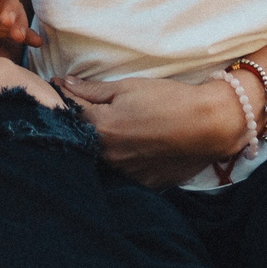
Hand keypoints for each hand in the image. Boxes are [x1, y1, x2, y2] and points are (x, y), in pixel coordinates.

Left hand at [55, 74, 246, 188]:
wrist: (209, 125)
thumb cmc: (169, 100)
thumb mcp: (128, 87)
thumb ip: (93, 90)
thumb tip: (64, 84)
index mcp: (101, 127)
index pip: (69, 110)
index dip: (63, 97)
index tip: (57, 87)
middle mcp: (108, 155)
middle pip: (83, 138)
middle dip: (81, 123)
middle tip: (89, 107)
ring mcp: (125, 173)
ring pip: (102, 157)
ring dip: (102, 143)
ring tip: (119, 127)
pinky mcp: (143, 183)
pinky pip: (123, 171)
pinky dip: (123, 158)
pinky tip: (135, 145)